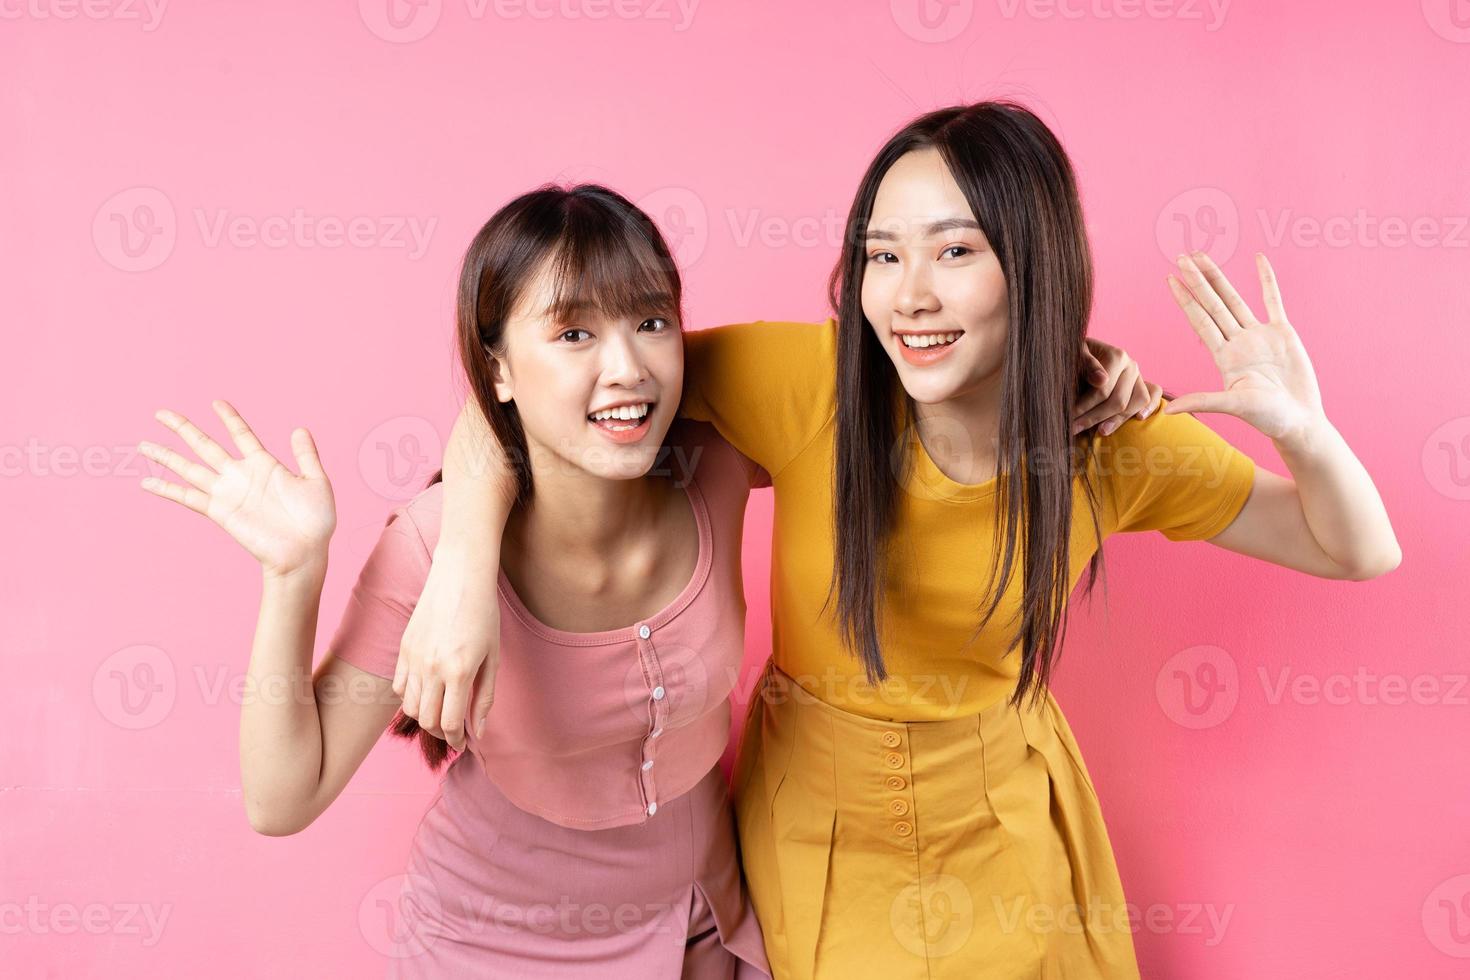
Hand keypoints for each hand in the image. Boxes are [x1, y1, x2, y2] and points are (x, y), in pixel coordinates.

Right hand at [138, 400, 334, 577]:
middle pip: (205, 445)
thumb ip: (306, 455)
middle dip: (183, 429)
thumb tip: (300, 428)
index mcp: (264, 465)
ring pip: (190, 468)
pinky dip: (168, 490)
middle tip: (160, 413)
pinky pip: (189, 497)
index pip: (240, 434)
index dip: (229, 418)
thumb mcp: (316, 482)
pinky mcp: (220, 512)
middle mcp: (240, 476)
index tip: (216, 402)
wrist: (305, 552)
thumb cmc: (315, 522)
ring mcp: (228, 493)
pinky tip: (147, 483)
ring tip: (143, 444)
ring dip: (166, 456)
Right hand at [394, 547, 500, 751]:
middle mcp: (432, 668)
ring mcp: (413, 658)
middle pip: (427, 720)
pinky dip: (410, 698)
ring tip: (441, 714)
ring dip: (425, 718)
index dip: (456, 739)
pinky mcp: (403, 649)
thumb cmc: (484, 615)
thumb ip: (485, 697)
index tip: (463, 743)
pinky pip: (399, 686)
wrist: (460, 576)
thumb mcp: (493, 657)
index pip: (450, 723)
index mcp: (459, 671)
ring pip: (410, 707)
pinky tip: (427, 693)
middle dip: (441, 732)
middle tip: (454, 732)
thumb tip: (479, 730)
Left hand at [1072, 337, 1163, 435]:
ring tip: (1100, 431)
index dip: (1084, 407)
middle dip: (1094, 418)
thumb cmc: (1076, 356)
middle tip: (1074, 428)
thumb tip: (1101, 381)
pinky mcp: (1143, 384)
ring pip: (1138, 402)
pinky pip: (1154, 395)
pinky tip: (1139, 418)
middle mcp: (1131, 366)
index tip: (1068, 418)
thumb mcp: (1074, 355)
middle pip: (1119, 400)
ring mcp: (1139, 376)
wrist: (1083, 353)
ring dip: (1118, 420)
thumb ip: (1086, 365)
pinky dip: (1151, 407)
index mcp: (1117, 356)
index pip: (1103, 390)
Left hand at [1164, 251, 1325, 443]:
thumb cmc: (1266, 417)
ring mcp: (1259, 336)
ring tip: (1202, 256)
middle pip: (1212, 303)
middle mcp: (1237, 342)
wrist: (1299, 420)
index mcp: (1223, 356)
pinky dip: (1266, 280)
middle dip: (1197, 280)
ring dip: (1219, 278)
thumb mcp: (1233, 405)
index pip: (1199, 320)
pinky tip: (1258, 259)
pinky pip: (1273, 301)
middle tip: (1181, 256)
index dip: (1185, 299)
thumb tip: (1168, 409)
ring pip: (1235, 299)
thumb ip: (1203, 401)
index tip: (1170, 279)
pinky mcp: (1282, 333)